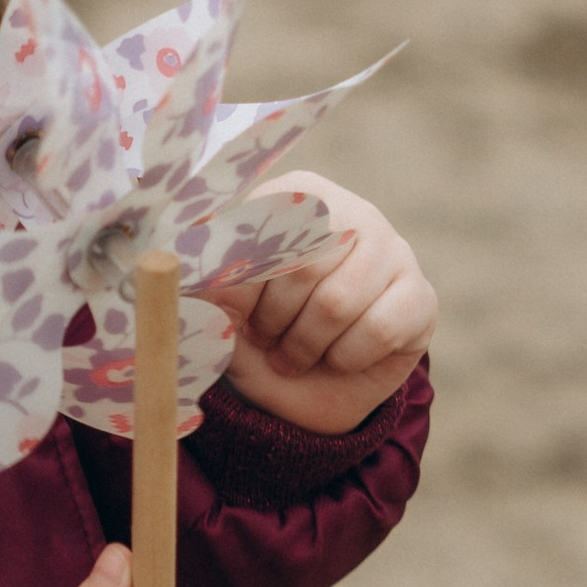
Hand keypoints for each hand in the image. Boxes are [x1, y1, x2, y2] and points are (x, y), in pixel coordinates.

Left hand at [206, 175, 436, 434]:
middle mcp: (351, 210)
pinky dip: (347, 358)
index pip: (263, 231)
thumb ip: (200, 278)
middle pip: (302, 267)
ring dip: (307, 345)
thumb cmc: (256, 336)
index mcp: (296, 194)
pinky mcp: (420, 296)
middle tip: (269, 339)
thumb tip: (165, 257)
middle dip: (275, 322)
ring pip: (339, 302)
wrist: (305, 392)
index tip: (237, 315)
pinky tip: (339, 357)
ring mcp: (394, 250)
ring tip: (297, 353)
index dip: (243, 289)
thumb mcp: (217, 307)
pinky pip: (380, 329)